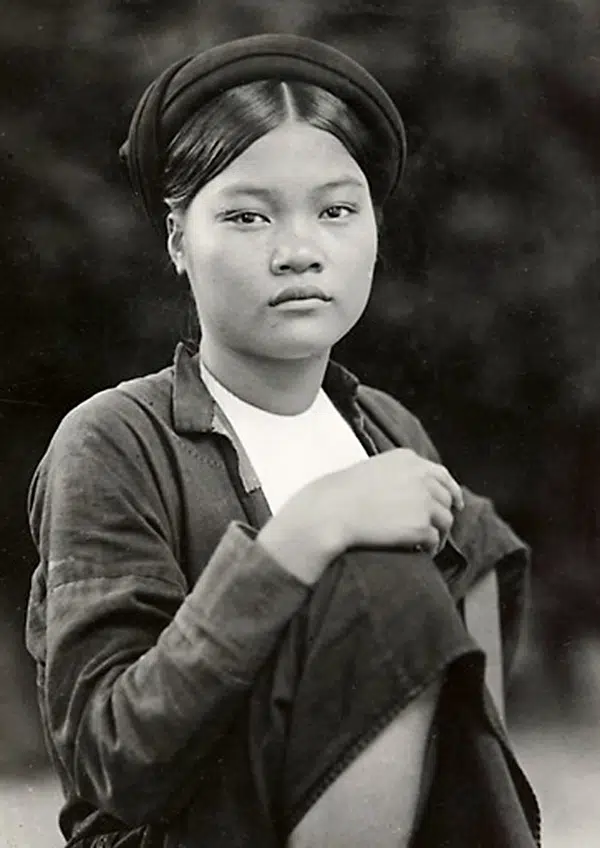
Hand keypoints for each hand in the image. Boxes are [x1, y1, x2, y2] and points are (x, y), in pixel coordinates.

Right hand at [258, 448, 462, 584]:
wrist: (333, 511)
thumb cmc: (344, 492)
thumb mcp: (376, 469)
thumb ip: (400, 474)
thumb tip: (418, 491)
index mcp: (409, 460)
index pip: (441, 474)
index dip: (451, 490)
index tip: (455, 502)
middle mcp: (421, 478)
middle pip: (446, 498)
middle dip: (444, 513)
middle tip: (438, 527)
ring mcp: (423, 502)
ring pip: (445, 520)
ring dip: (439, 532)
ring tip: (429, 543)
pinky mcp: (421, 526)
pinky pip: (435, 539)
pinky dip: (431, 547)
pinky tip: (421, 551)